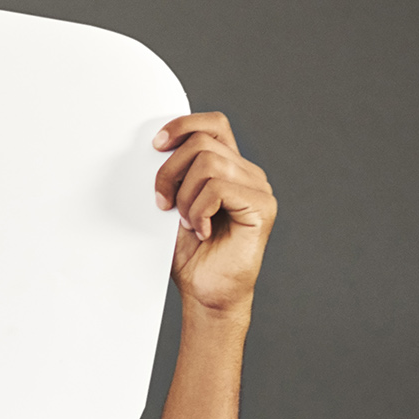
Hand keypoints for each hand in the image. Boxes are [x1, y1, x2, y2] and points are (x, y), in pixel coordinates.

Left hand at [153, 112, 276, 318]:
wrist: (207, 293)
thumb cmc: (192, 255)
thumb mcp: (173, 206)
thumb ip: (174, 175)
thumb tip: (155, 147)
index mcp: (229, 168)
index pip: (213, 124)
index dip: (184, 125)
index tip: (156, 145)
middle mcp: (247, 173)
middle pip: (203, 142)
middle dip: (170, 171)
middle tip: (162, 203)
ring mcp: (258, 188)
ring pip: (209, 163)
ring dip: (185, 197)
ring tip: (187, 222)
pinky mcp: (262, 206)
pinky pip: (218, 188)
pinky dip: (199, 210)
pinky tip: (202, 231)